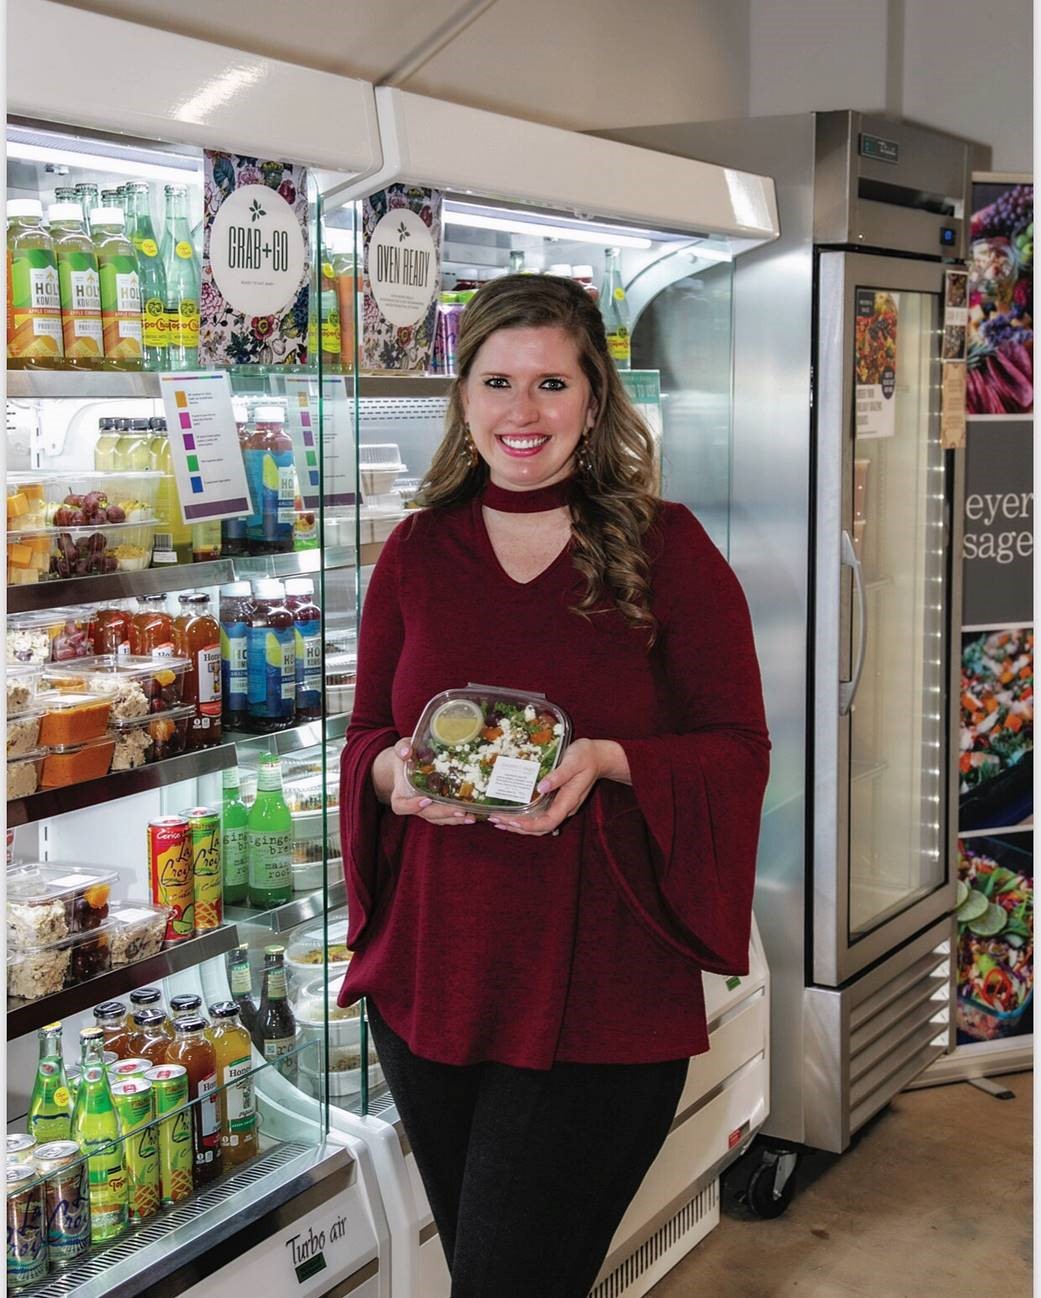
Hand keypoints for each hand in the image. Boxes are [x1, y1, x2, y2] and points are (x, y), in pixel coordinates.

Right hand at [376, 741, 476, 825]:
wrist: (409, 763)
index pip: (401, 806)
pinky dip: (461, 816)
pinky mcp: (439, 807)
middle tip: (460, 810)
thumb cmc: (406, 757)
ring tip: (471, 817)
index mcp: (401, 794)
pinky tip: (476, 814)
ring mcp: (428, 809)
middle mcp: (414, 805)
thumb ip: (402, 749)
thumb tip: (407, 752)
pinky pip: (448, 816)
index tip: (425, 800)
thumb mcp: (402, 749)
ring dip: (456, 819)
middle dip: (444, 813)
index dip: (412, 806)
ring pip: (440, 818)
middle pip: (427, 814)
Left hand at [488, 738, 609, 836]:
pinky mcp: (556, 800)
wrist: (599, 756)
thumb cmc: (586, 756)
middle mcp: (564, 807)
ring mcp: (560, 805)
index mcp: (568, 801)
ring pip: (539, 824)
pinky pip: (540, 815)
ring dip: (519, 825)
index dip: (529, 825)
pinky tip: (513, 813)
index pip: (548, 822)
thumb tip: (541, 788)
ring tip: (499, 820)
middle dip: (518, 827)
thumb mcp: (573, 761)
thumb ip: (558, 775)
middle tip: (496, 820)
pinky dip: (525, 818)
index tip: (512, 821)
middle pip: (540, 828)